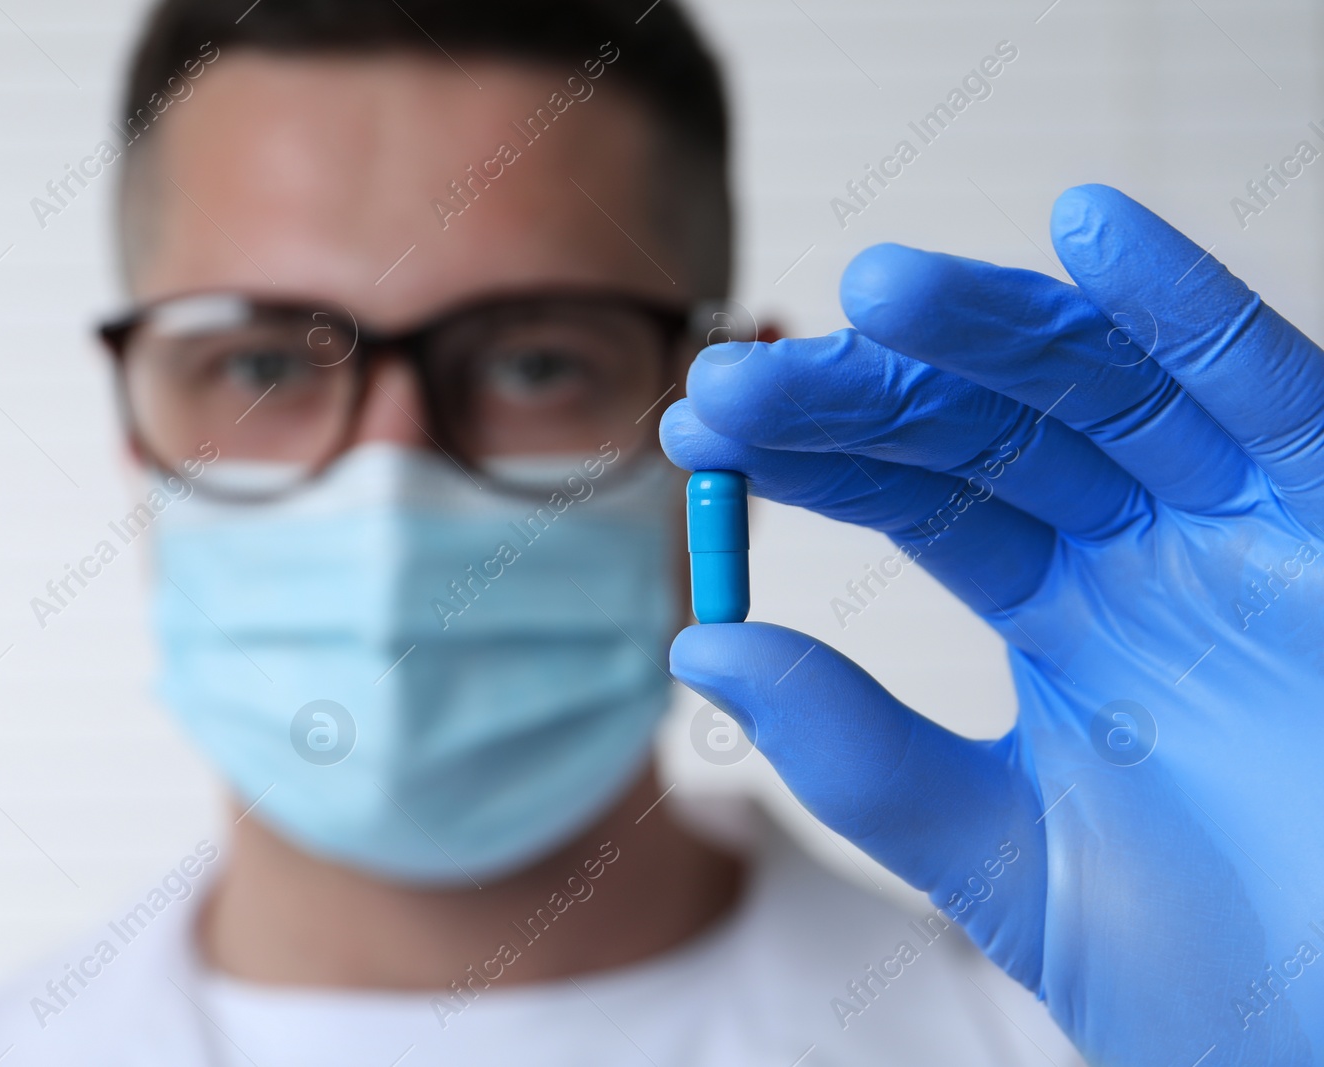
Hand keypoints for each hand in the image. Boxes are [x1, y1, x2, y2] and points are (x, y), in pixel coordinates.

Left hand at [662, 185, 1323, 1064]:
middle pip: (985, 426)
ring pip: (1101, 384)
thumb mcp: (1002, 855)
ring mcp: (1241, 527)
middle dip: (861, 391)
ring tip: (871, 290)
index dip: (810, 453)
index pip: (916, 495)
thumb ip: (859, 755)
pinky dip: (1188, 308)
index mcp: (1066, 615)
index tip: (699, 432)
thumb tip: (699, 650)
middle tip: (736, 380)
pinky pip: (1270, 389)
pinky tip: (1091, 229)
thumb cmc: (1211, 967)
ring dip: (988, 327)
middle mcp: (1145, 550)